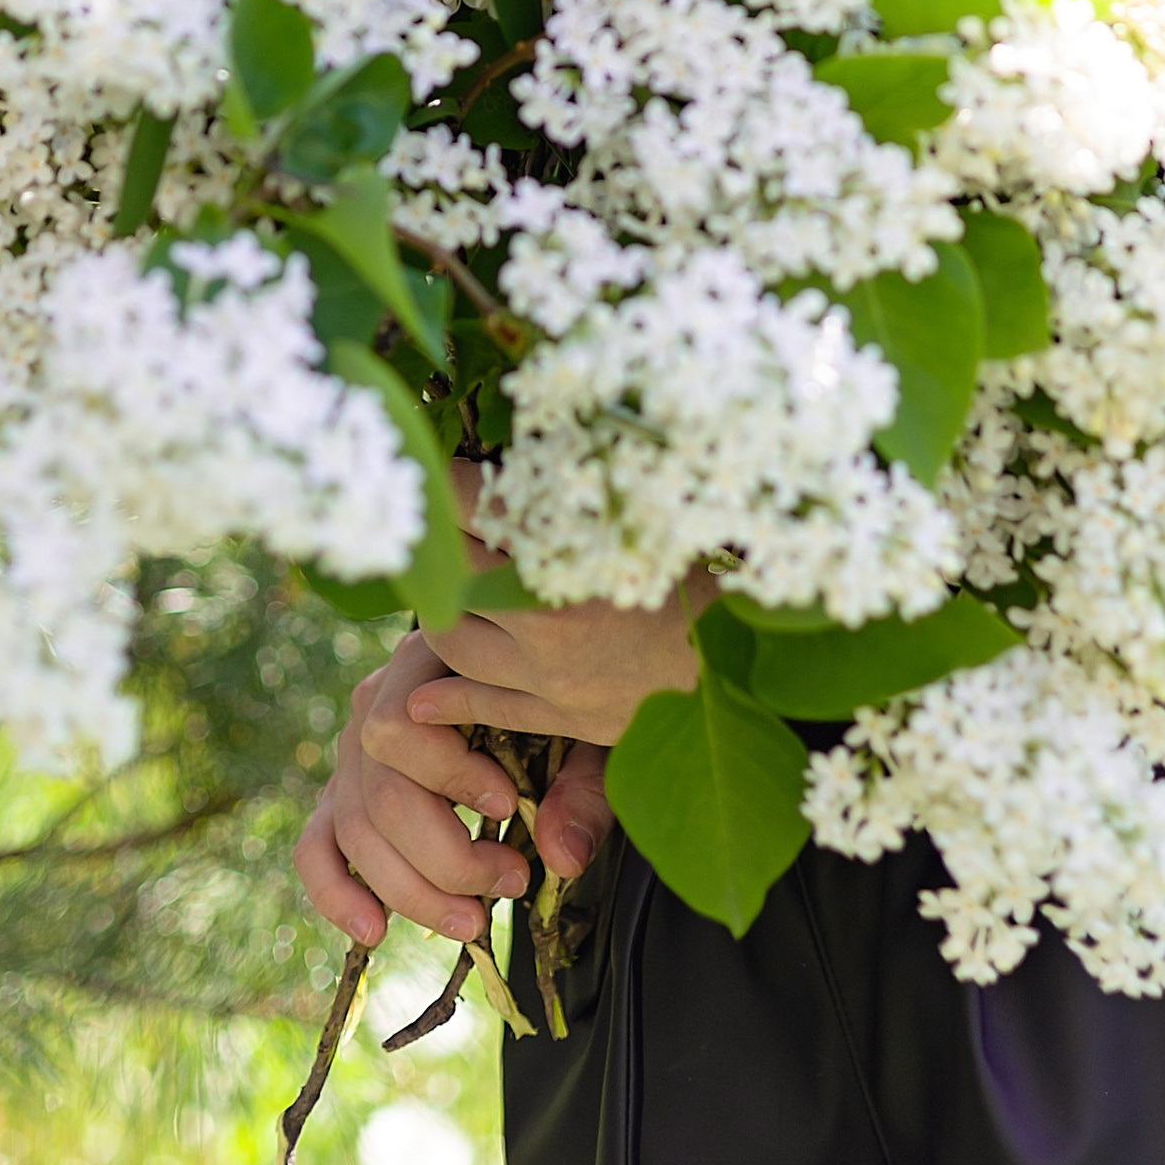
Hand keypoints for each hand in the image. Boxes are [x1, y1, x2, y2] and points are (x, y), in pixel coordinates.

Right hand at [294, 629, 612, 947]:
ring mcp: (351, 753)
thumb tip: (560, 857)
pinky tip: (375, 930)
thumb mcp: (585, 723)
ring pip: (355, 829)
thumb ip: (581, 785)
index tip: (510, 807)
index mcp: (428, 664)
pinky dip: (338, 894)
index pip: (401, 724)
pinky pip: (316, 849)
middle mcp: (376, 702)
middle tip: (512, 881)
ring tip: (474, 921)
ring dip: (411, 890)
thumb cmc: (560, 698)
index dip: (450, 775)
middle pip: (381, 791)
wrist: (536, 668)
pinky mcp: (340, 799)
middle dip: (444, 856)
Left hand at [411, 454, 706, 756]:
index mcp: (572, 561)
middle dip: (439, 547)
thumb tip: (546, 447)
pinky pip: (486, 706)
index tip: (442, 469)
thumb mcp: (652, 521)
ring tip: (441, 587)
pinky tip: (418, 696)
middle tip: (433, 525)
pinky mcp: (562, 716)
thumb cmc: (704, 581)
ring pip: (456, 644)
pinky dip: (447, 698)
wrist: (746, 672)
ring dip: (440, 611)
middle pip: (456, 577)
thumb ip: (592, 494)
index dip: (454, 485)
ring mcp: (550, 676)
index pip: (485, 510)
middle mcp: (549, 623)